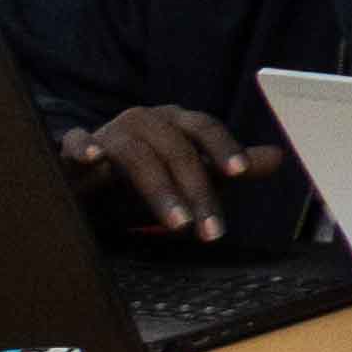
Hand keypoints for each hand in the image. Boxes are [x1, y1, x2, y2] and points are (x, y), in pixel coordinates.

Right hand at [62, 104, 282, 241]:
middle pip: (177, 149)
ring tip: (177, 224)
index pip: (205, 128)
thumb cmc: (143, 177)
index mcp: (175, 123)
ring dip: (160, 189)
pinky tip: (93, 158)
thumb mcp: (189, 175)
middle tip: (211, 230)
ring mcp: (109, 132)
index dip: (223, 147)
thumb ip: (227, 167)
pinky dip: (84, 146)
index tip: (240, 173)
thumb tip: (278, 157)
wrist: (85, 185)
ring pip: (137, 153)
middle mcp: (145, 121)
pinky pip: (75, 141)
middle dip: (198, 191)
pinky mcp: (73, 149)